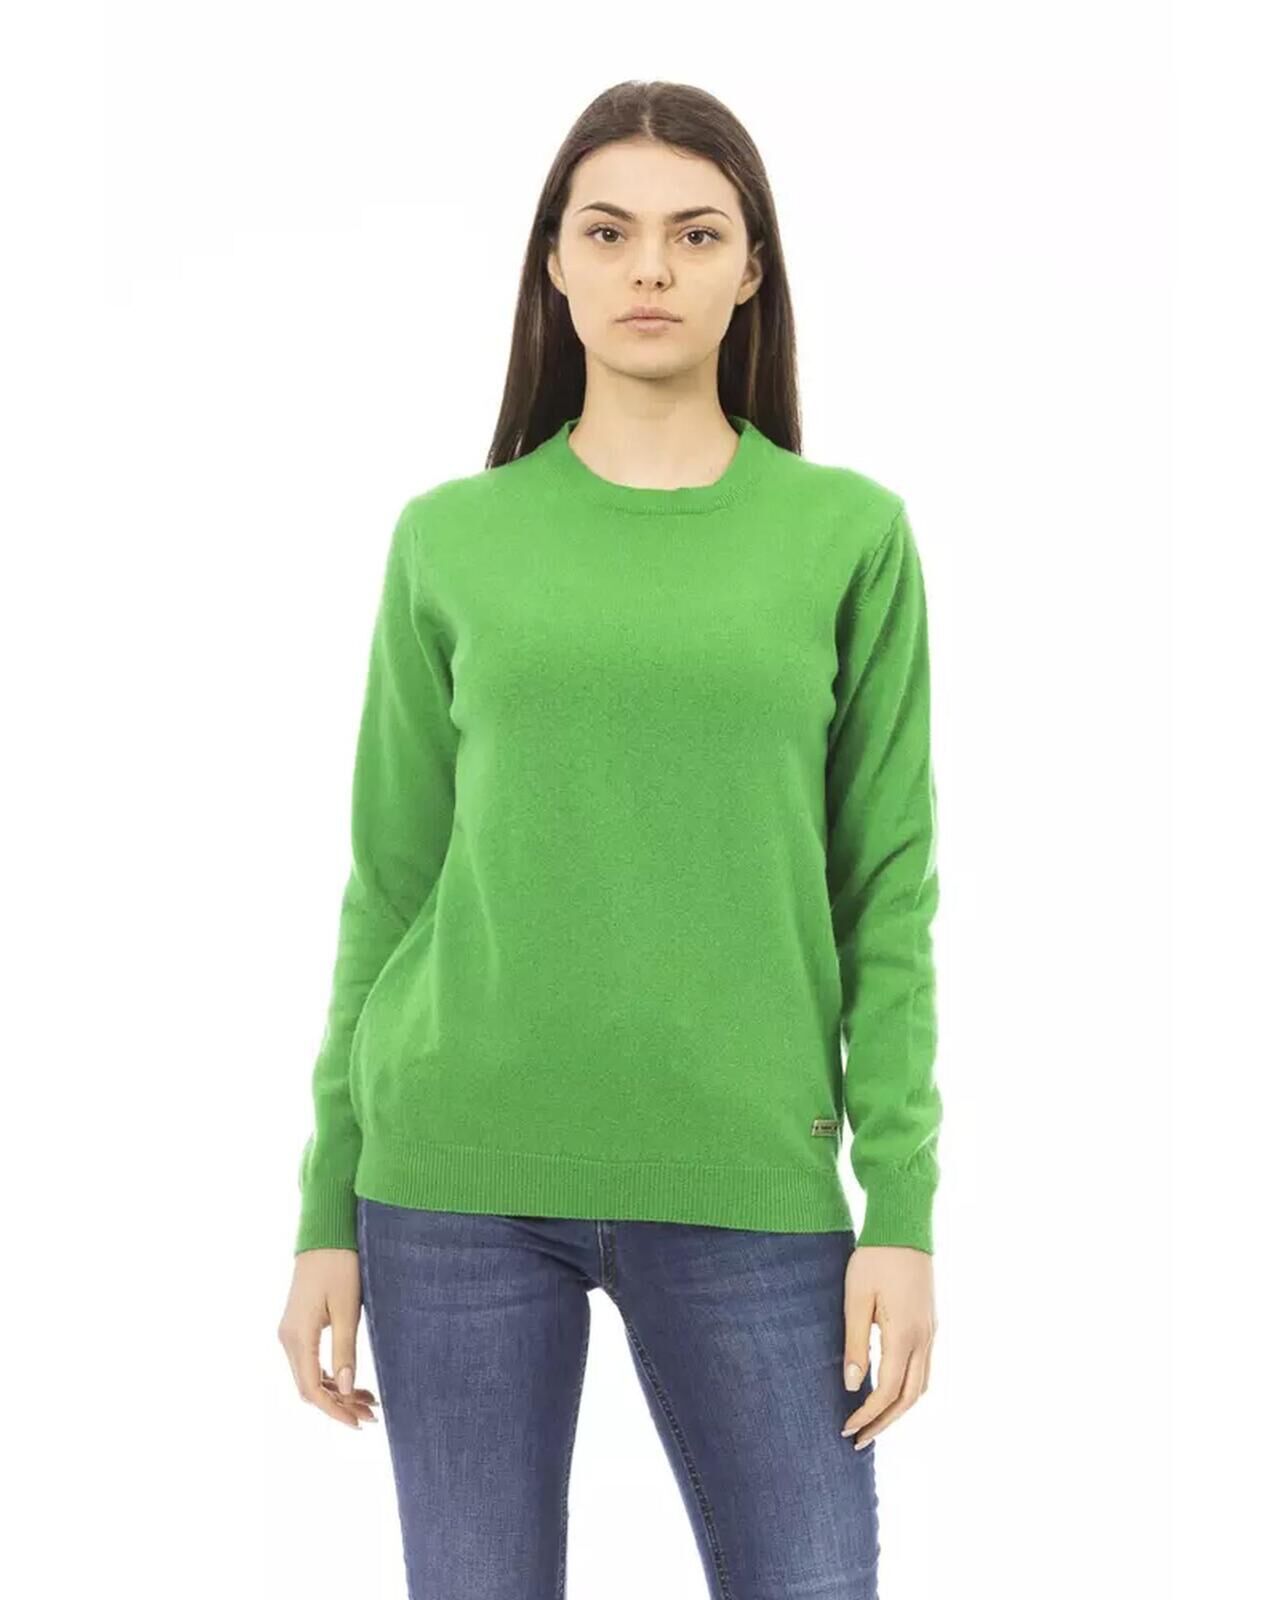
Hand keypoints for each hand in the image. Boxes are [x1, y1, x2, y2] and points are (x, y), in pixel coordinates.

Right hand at [278, 1247, 380, 1429]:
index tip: (359, 1423)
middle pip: (309, 1387)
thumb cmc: (339, 1265)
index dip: (334, 1410)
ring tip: (368, 1401)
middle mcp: (288, 1338)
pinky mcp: (299, 1326)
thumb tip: (344, 1390)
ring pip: (310, 1376)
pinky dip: (330, 1375)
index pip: (312, 1388)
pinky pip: (311, 1361)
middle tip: (371, 1415)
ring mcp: (291, 1332)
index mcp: (298, 1336)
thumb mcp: (346, 1308)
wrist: (325, 1233)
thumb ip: (345, 1350)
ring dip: (336, 1392)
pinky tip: (351, 1382)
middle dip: (338, 1404)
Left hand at [840, 1243, 936, 1447]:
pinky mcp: (931, 1323)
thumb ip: (856, 1343)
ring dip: (899, 1410)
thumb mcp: (857, 1298)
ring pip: (921, 1386)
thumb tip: (854, 1386)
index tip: (846, 1429)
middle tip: (859, 1440)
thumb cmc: (875, 1258)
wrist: (905, 1226)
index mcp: (904, 1335)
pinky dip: (909, 1390)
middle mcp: (924, 1339)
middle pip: (909, 1398)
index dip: (867, 1416)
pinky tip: (891, 1390)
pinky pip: (924, 1369)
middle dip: (884, 1423)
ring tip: (874, 1423)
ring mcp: (932, 1332)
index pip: (887, 1391)